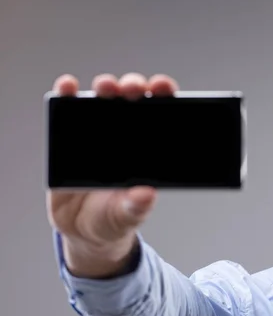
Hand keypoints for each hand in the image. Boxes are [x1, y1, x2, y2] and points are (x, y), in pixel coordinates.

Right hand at [46, 72, 178, 277]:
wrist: (81, 230)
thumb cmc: (114, 218)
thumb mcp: (128, 216)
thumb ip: (136, 206)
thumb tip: (147, 194)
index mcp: (147, 147)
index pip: (160, 112)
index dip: (163, 95)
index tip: (163, 87)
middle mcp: (124, 134)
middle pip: (132, 99)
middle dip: (134, 86)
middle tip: (133, 88)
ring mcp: (96, 132)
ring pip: (103, 99)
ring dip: (105, 86)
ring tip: (106, 87)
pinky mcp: (68, 137)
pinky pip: (67, 110)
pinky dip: (67, 94)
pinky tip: (67, 86)